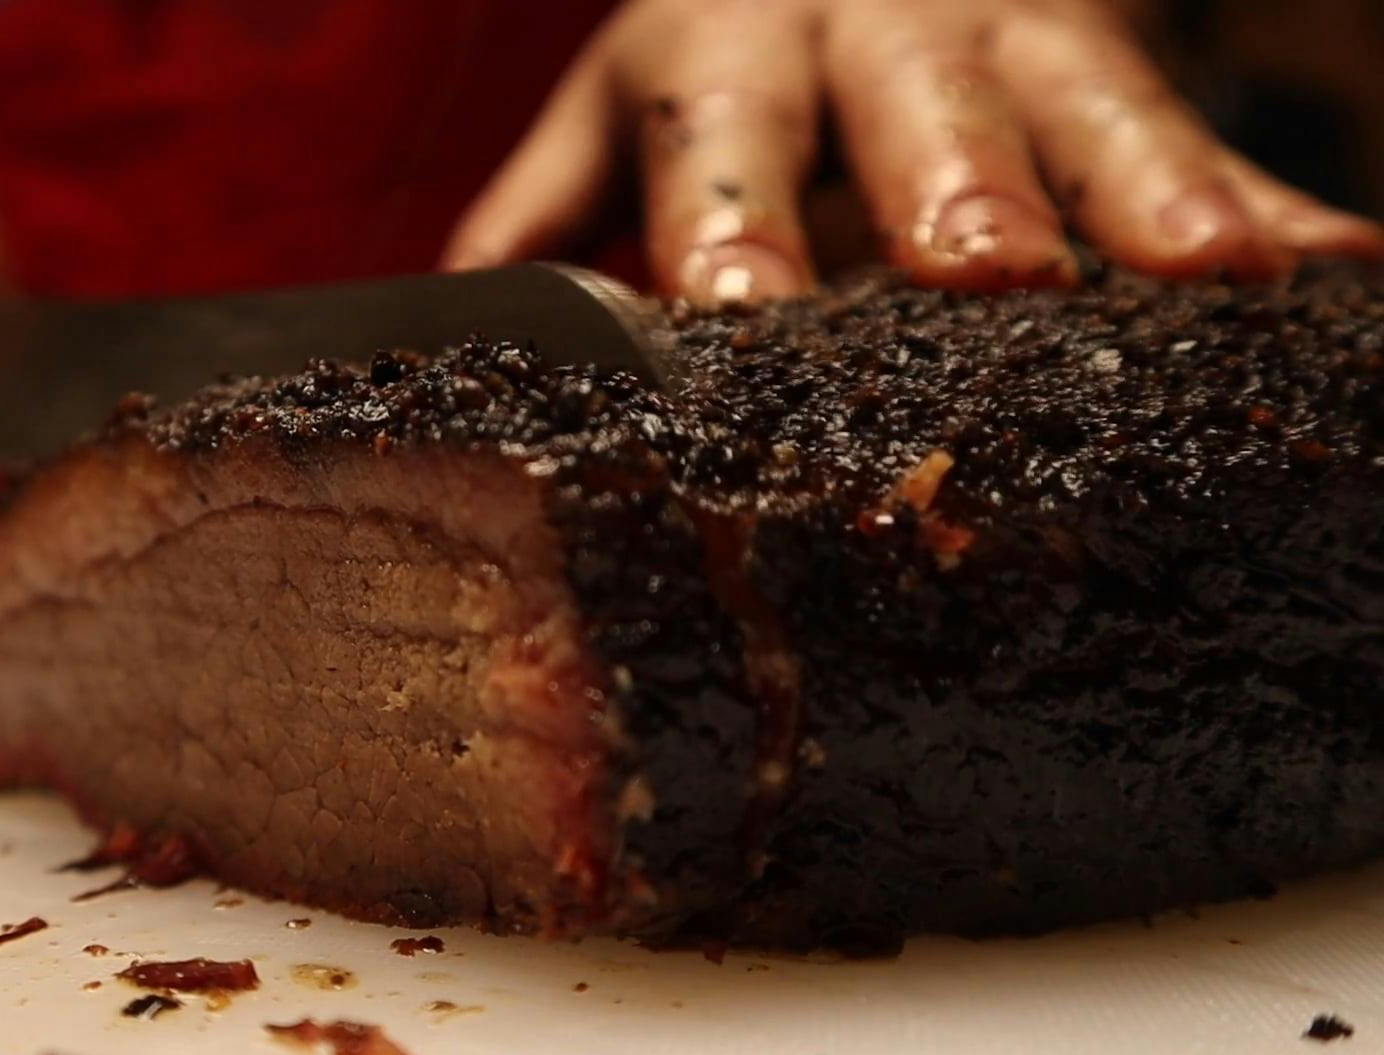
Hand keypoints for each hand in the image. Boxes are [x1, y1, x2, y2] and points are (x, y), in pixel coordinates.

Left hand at [445, 0, 1383, 302]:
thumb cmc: (730, 59)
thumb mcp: (626, 108)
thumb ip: (548, 209)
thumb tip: (446, 328)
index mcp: (725, 57)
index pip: (719, 140)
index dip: (731, 218)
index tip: (739, 309)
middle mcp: (870, 39)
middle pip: (913, 107)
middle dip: (955, 183)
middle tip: (988, 268)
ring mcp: (1007, 42)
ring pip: (1082, 103)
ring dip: (1145, 188)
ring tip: (1206, 271)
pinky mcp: (1111, 61)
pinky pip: (1194, 127)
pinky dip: (1266, 204)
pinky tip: (1333, 273)